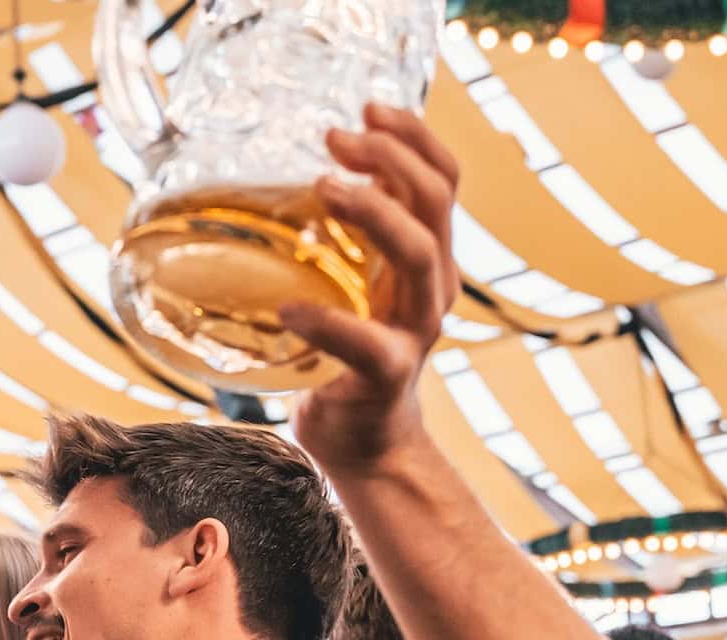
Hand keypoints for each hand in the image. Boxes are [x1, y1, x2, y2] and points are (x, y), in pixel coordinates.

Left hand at [283, 103, 461, 475]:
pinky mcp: (388, 376)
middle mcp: (432, 289)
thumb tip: (285, 190)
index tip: (367, 106)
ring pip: (420, 254)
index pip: (440, 180)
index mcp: (426, 262)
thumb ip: (340, 248)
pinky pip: (364, 340)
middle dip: (391, 157)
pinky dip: (326, 319)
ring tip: (324, 186)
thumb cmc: (346, 362)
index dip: (412, 136)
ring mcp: (415, 331)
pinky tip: (289, 308)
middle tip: (335, 136)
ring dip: (375, 212)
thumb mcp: (351, 291)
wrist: (366, 446)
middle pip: (435, 202)